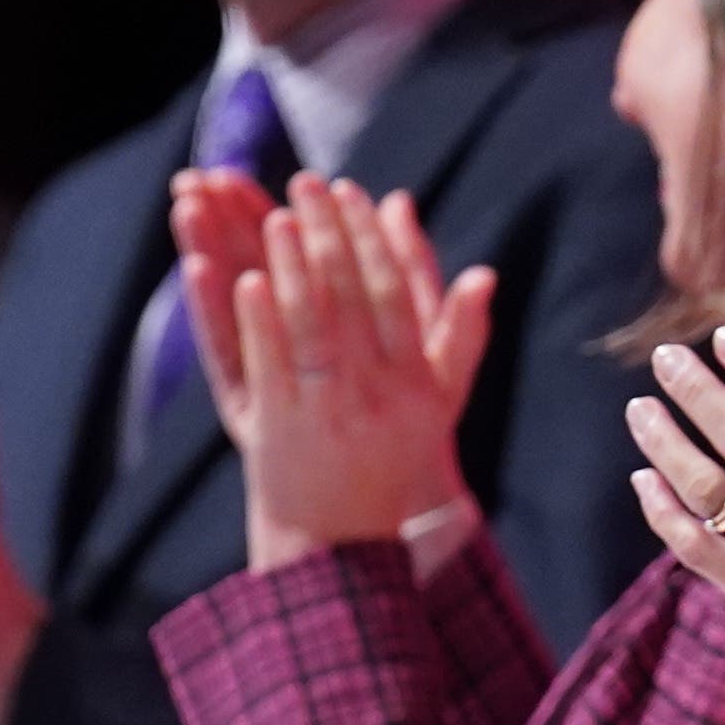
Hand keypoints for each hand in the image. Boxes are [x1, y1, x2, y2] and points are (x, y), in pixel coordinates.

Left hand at [182, 169, 494, 570]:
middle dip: (327, 233)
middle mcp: (375, 395)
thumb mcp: (441, 403)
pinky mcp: (278, 428)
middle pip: (350, 299)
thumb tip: (484, 273)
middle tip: (306, 182)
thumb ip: (463, 336)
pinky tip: (241, 278)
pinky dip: (255, 320)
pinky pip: (268, 365)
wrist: (342, 542)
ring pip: (310, 327)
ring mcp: (326, 412)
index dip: (372, 238)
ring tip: (276, 216)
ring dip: (292, 266)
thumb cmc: (394, 460)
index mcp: (416, 383)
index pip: (394, 294)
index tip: (352, 191)